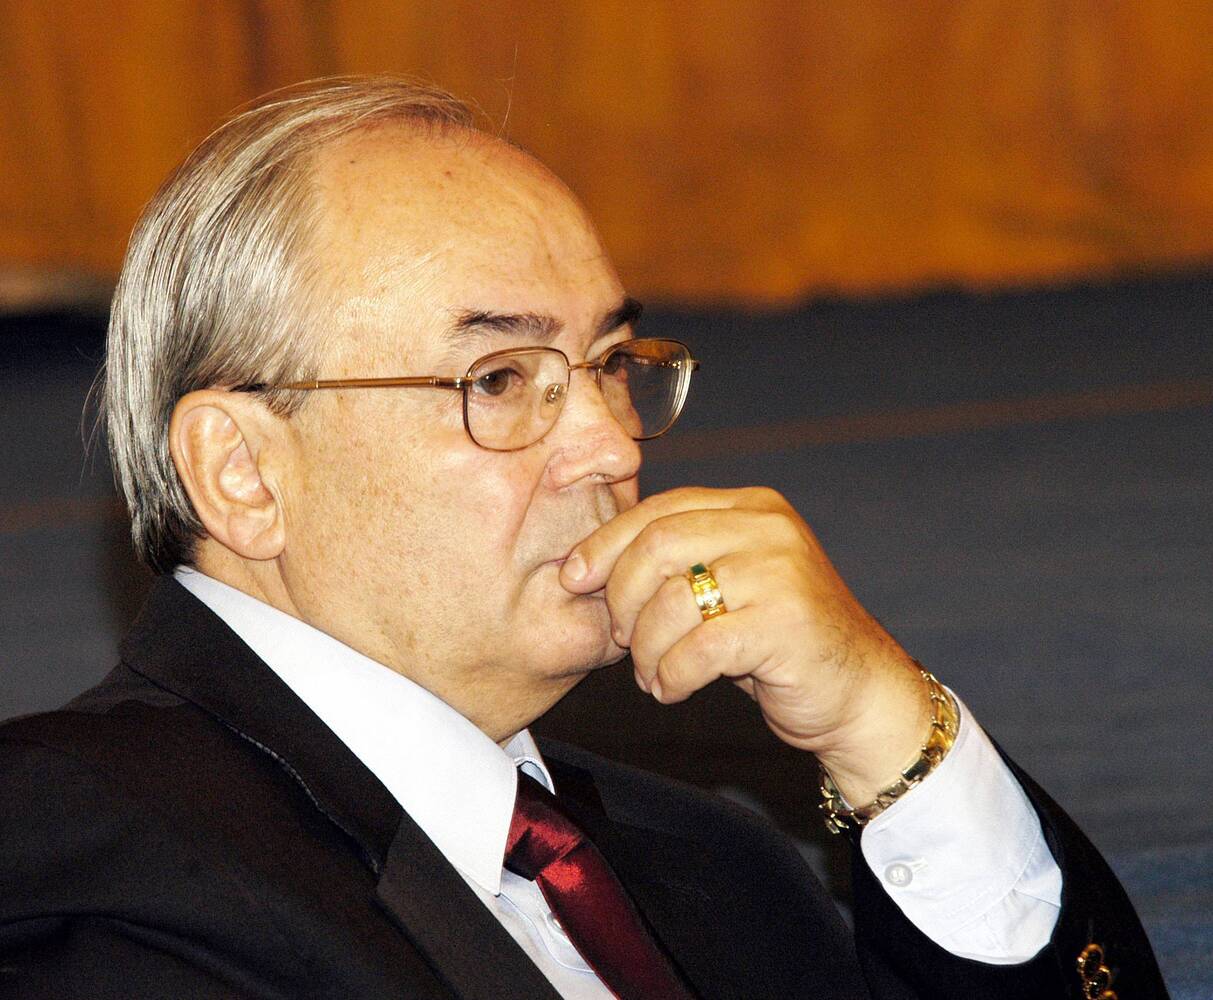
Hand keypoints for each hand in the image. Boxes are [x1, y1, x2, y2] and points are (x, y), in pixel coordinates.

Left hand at [560, 486, 931, 804]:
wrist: (860, 693)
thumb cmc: (780, 642)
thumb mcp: (731, 583)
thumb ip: (681, 561)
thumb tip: (590, 563)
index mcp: (752, 507)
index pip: (660, 509)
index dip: (606, 542)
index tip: (575, 578)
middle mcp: (768, 528)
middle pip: (658, 545)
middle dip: (622, 597)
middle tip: (622, 638)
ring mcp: (781, 573)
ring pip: (672, 600)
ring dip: (646, 648)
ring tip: (652, 674)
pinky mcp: (785, 624)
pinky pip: (698, 648)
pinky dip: (672, 675)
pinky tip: (674, 689)